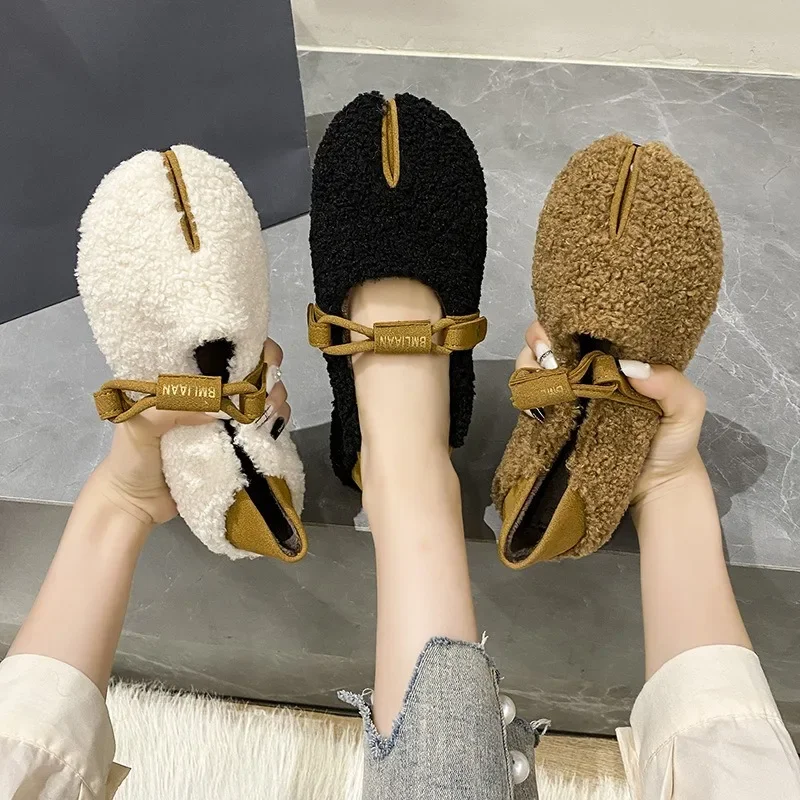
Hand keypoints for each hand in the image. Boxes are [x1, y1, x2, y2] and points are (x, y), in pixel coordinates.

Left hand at [89, 339, 288, 526]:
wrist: (135, 505)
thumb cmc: (130, 459)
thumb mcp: (140, 425)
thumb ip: (172, 409)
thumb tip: (219, 408)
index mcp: (184, 380)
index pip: (220, 351)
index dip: (248, 347)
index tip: (263, 357)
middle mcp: (208, 396)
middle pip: (250, 373)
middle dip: (268, 375)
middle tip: (268, 393)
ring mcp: (223, 421)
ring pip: (260, 399)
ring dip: (274, 400)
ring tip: (272, 412)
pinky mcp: (234, 446)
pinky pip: (261, 430)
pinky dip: (274, 425)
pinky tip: (275, 428)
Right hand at [517, 321, 706, 505]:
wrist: (657, 485)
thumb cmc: (674, 440)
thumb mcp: (687, 407)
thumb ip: (671, 384)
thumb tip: (630, 368)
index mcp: (614, 357)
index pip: (582, 326)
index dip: (565, 322)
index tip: (564, 331)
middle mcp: (584, 371)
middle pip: (548, 342)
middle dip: (540, 342)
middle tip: (550, 357)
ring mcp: (566, 397)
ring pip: (533, 369)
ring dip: (531, 370)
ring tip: (549, 383)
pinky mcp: (553, 424)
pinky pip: (531, 404)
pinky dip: (529, 401)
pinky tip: (541, 408)